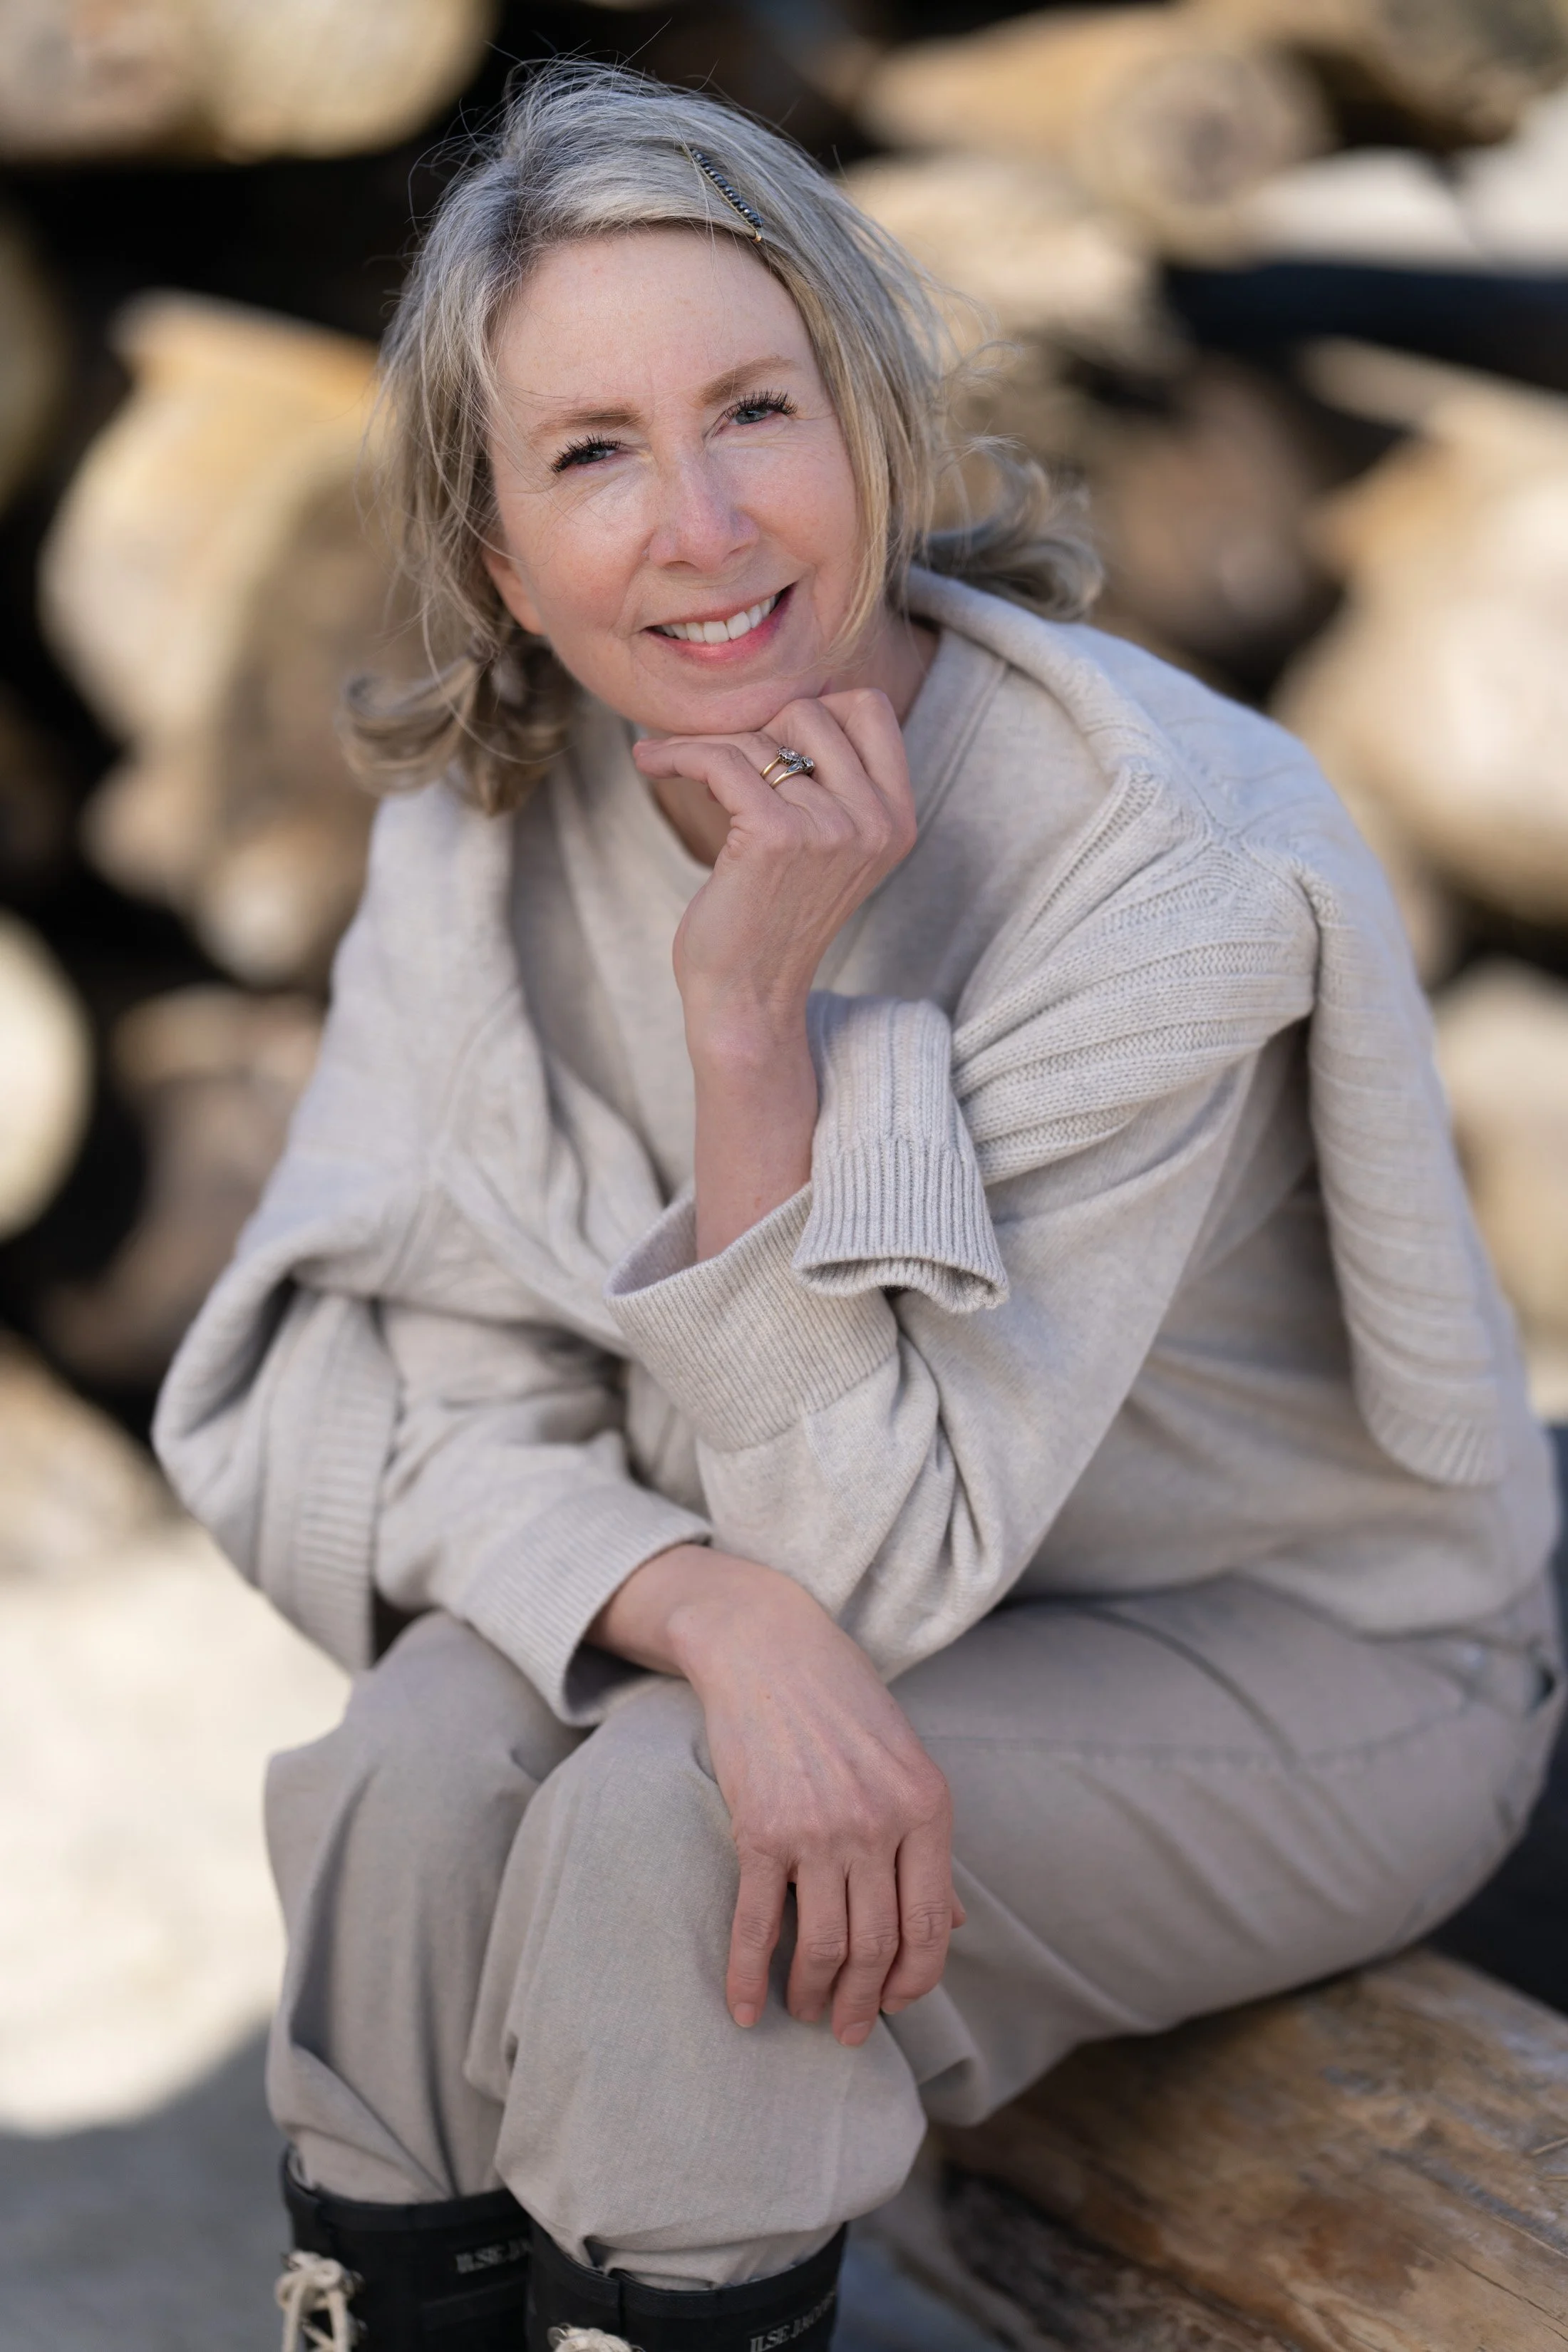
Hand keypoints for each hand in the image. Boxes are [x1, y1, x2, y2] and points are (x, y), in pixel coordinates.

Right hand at [589, 1545, 963, 2045]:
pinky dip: (751, 1977)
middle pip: (879, 1945)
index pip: (934, 1923)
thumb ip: (927, 1844)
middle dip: (867, 2003)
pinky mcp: (760, 1829)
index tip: (899, 2003)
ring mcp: (819, 1828)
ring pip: (825, 1945)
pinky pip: (758, 1924)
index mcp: (927, 1806)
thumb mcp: (907, 1762)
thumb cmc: (843, 1702)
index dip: (918, 1978)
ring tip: (808, 2014)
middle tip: (851, 2031)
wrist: (769, 1645)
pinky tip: (746, 2011)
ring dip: (816, 1996)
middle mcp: (879, 1822)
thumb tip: (956, 1923)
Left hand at [631, 690, 916, 1052]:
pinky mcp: (776, 836)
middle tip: (720, 764)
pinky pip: (720, 761)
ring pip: (757, 739)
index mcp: (896, 818)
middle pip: (811, 711)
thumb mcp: (828, 847)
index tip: (767, 738)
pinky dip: (676, 755)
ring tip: (673, 764)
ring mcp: (832, 829)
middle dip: (755, 729)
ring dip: (704, 746)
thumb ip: (831, 781)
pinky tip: (650, 764)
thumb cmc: (773, 918)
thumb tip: (785, 701)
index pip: (869, 709)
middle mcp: (875, 821)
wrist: (748, 997)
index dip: (814, 708)